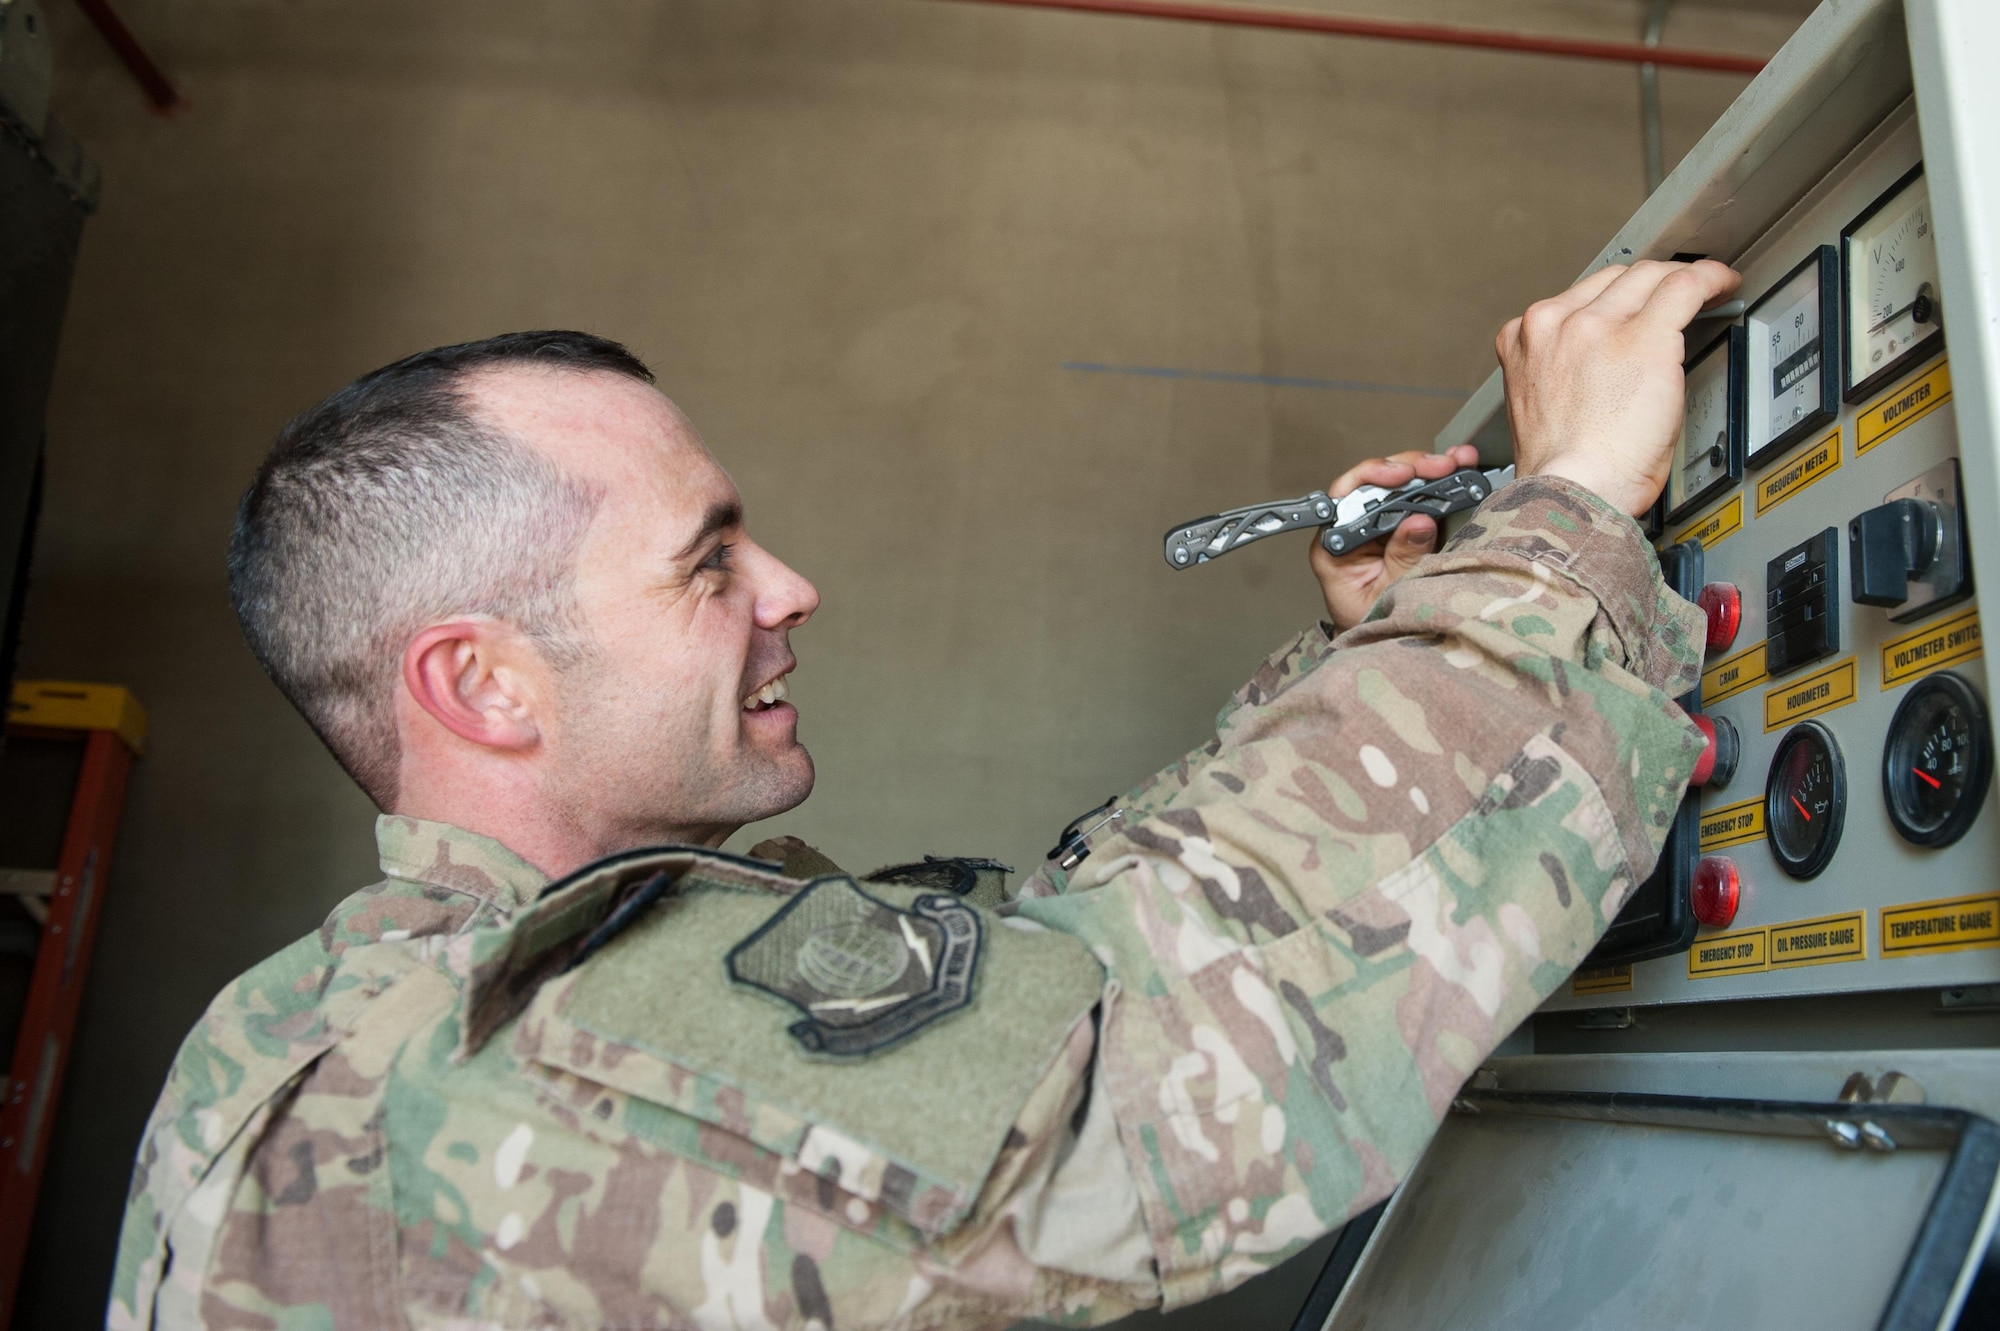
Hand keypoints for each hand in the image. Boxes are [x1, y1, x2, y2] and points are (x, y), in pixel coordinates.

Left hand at [1310, 444, 1480, 630]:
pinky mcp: (1405, 525)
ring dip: (1429, 469)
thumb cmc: (1370, 622)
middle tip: (1438, 467)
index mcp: (1335, 545)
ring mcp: (1381, 524)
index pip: (1345, 498)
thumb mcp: (1386, 595)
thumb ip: (1402, 559)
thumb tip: (1419, 521)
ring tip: (1455, 462)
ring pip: (1400, 484)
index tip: (1400, 475)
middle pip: (1376, 483)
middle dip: (1409, 468)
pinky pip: (1421, 497)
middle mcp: (1355, 528)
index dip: (1372, 479)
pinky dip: (1441, 480)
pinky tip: (1459, 466)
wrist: (1381, 641)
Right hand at [1496, 259, 1741, 514]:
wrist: (1571, 489)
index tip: (1634, 306)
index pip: (1577, 299)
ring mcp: (1596, 326)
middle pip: (1612, 280)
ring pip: (1646, 276)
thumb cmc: (1563, 470)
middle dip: (1647, 284)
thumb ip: (1567, 370)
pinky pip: (1684, 287)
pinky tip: (1723, 286)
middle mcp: (1554, 324)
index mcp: (1524, 342)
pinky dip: (1710, 280)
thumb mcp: (1545, 405)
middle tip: (1674, 295)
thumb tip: (1610, 361)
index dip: (1615, 298)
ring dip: (1678, 279)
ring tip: (1704, 287)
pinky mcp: (1643, 336)